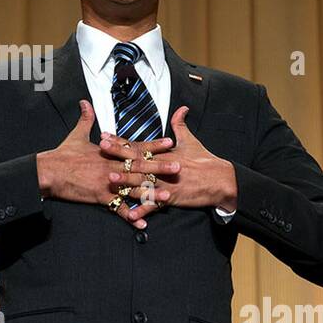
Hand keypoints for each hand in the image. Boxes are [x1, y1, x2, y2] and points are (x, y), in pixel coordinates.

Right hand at [36, 102, 170, 229]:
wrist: (49, 171)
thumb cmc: (62, 154)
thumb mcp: (76, 134)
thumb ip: (86, 119)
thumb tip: (85, 102)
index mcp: (109, 152)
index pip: (135, 147)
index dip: (153, 145)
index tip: (170, 142)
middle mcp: (111, 167)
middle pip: (140, 167)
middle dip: (160, 168)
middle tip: (179, 168)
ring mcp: (107, 183)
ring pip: (134, 188)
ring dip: (152, 193)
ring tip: (168, 196)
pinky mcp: (100, 197)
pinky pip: (118, 209)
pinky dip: (131, 216)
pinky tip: (143, 223)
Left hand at [102, 106, 236, 210]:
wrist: (221, 179)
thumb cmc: (204, 159)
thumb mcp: (191, 140)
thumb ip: (181, 125)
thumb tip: (182, 108)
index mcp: (164, 153)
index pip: (138, 146)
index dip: (121, 141)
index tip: (105, 135)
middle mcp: (163, 167)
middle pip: (136, 160)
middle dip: (117, 156)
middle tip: (101, 150)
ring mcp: (167, 182)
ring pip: (143, 182)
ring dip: (126, 182)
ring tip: (110, 180)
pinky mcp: (172, 197)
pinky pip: (155, 205)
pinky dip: (143, 210)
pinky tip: (131, 215)